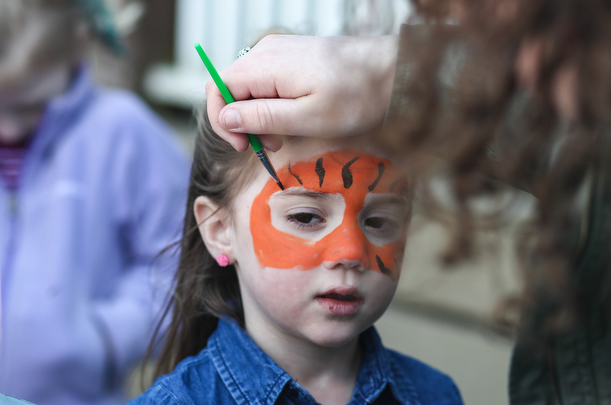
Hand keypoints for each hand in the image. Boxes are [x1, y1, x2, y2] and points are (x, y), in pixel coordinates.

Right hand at [206, 34, 398, 151]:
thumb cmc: (356, 96)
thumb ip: (261, 117)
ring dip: (260, 115)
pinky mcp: (293, 56)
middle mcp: (267, 51)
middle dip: (244, 122)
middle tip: (272, 145)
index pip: (218, 88)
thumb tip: (225, 118)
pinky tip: (295, 118)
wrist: (393, 71)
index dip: (222, 121)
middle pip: (232, 88)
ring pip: (250, 87)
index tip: (243, 147)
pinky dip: (274, 103)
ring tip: (286, 134)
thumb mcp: (307, 117)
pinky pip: (268, 81)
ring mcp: (280, 50)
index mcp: (265, 64)